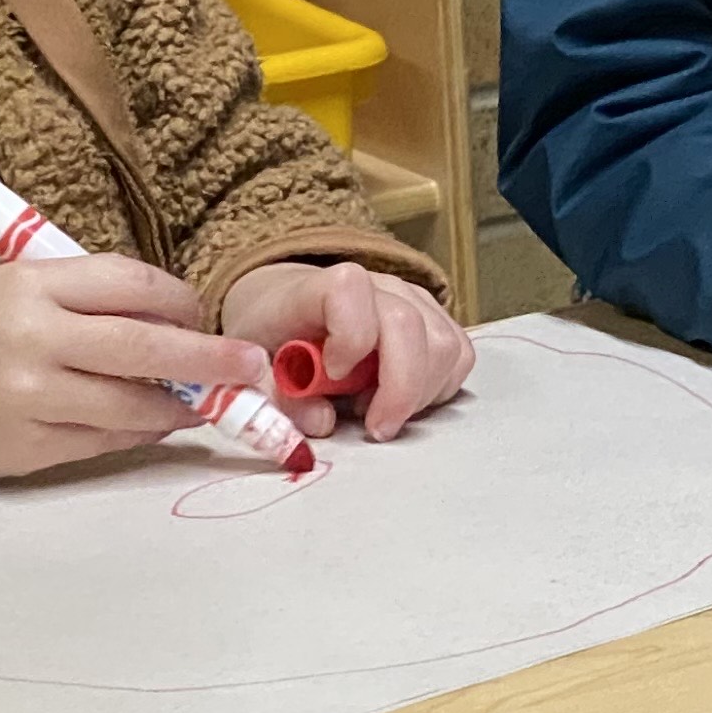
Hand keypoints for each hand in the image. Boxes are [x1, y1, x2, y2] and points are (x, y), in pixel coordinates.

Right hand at [0, 253, 273, 482]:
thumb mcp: (23, 291)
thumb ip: (92, 299)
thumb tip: (180, 323)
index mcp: (34, 285)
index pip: (131, 283)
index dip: (180, 301)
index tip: (203, 316)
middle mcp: (33, 338)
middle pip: (144, 346)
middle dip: (210, 358)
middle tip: (252, 367)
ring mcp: (30, 396)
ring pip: (132, 405)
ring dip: (179, 406)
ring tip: (203, 402)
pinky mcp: (28, 446)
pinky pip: (105, 440)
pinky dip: (140, 433)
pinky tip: (153, 424)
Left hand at [220, 260, 474, 443]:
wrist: (284, 308)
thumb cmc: (271, 338)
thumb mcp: (252, 372)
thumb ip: (275, 400)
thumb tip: (323, 422)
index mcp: (315, 289)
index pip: (348, 291)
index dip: (350, 336)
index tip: (333, 374)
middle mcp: (372, 285)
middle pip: (409, 326)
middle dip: (399, 390)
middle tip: (375, 427)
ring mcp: (408, 296)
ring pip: (444, 344)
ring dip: (421, 392)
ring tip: (382, 408)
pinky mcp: (432, 315)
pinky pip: (459, 353)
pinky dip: (438, 387)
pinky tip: (404, 397)